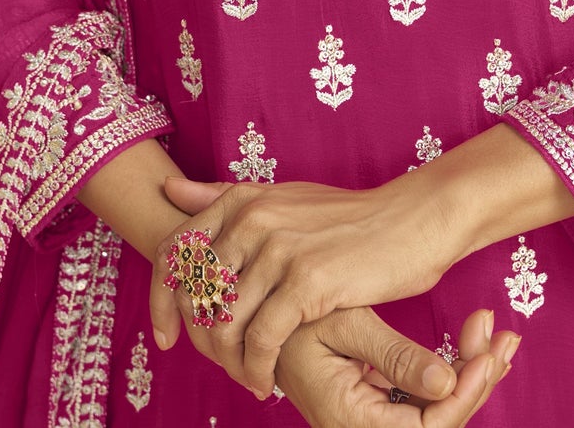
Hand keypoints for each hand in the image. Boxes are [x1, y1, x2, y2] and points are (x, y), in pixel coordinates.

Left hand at [152, 172, 457, 395]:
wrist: (412, 220)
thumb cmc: (347, 218)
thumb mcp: (283, 198)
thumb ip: (225, 197)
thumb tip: (170, 192)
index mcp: (243, 199)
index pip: (174, 253)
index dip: (161, 302)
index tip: (168, 337)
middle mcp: (254, 218)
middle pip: (193, 296)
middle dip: (200, 342)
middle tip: (222, 365)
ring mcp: (279, 249)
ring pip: (223, 323)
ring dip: (228, 363)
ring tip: (247, 376)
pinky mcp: (307, 282)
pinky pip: (260, 340)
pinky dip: (256, 370)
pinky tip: (267, 381)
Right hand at [274, 304, 519, 426]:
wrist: (258, 313)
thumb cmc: (293, 312)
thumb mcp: (345, 324)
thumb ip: (395, 356)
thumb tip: (447, 387)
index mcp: (350, 420)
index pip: (427, 427)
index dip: (465, 394)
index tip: (489, 351)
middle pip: (437, 424)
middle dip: (477, 382)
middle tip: (506, 337)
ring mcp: (369, 420)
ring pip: (434, 412)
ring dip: (469, 375)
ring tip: (497, 334)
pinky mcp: (375, 404)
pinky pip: (422, 399)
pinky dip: (451, 372)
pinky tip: (472, 345)